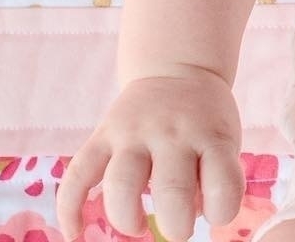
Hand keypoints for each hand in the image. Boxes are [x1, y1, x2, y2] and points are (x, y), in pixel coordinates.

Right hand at [56, 70, 244, 241]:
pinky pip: (78, 173)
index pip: (223, 185)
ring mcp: (135, 132)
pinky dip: (70, 208)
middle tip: (177, 227)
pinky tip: (76, 233)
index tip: (216, 210)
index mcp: (211, 136)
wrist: (180, 69)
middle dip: (175, 224)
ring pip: (122, 183)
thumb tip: (188, 219)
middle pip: (171, 189)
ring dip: (127, 217)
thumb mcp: (223, 140)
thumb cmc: (205, 121)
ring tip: (138, 225)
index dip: (221, 211)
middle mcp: (173, 133)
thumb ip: (211, 179)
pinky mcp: (104, 134)